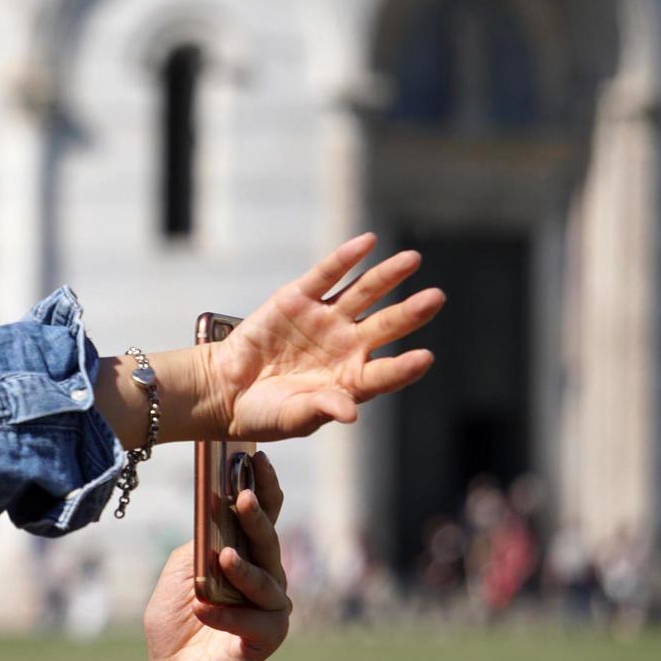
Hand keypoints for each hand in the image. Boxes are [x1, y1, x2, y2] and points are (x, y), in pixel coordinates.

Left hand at [144, 451, 289, 660]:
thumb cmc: (176, 618)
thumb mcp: (180, 570)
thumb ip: (199, 544)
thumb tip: (215, 517)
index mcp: (245, 552)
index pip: (262, 514)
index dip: (263, 486)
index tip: (256, 458)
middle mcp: (264, 575)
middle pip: (268, 540)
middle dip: (257, 517)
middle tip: (244, 497)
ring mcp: (270, 606)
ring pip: (267, 579)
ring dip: (244, 568)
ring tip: (223, 556)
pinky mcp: (268, 637)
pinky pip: (253, 620)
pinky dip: (226, 613)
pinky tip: (202, 606)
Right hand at [208, 232, 444, 440]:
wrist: (224, 390)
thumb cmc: (263, 412)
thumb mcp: (292, 417)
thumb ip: (321, 409)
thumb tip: (350, 413)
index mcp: (350, 381)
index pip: (384, 373)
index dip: (404, 367)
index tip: (425, 358)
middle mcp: (344, 347)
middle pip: (385, 326)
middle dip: (410, 312)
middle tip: (436, 298)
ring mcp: (323, 320)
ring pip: (362, 294)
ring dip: (387, 276)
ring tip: (412, 260)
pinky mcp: (297, 299)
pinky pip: (326, 275)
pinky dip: (345, 258)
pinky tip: (366, 242)